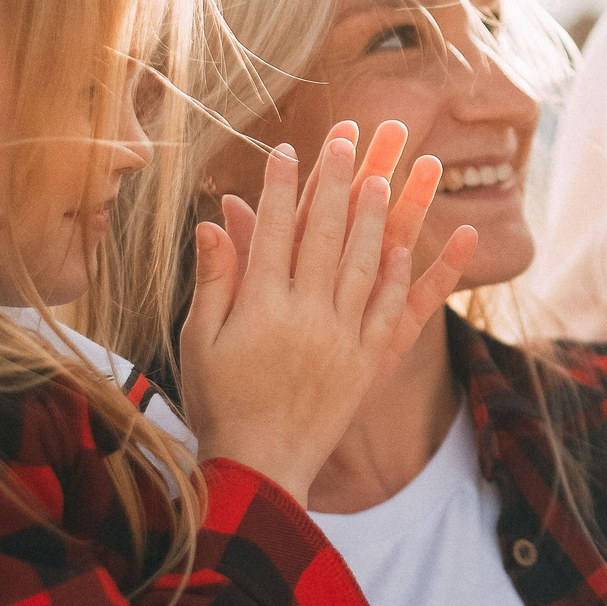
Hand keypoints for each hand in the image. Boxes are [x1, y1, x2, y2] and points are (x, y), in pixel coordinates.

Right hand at [177, 119, 477, 498]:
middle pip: (324, 235)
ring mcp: (340, 338)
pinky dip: (399, 276)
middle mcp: (305, 315)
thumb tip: (212, 222)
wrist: (259, 468)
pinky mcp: (365, 363)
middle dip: (336, 181)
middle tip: (347, 137)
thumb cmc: (219, 403)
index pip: (271, 231)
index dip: (278, 187)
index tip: (285, 149)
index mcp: (259, 307)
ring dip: (375, 216)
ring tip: (385, 175)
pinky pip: (390, 311)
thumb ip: (213, 280)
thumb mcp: (200, 342)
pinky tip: (405, 246)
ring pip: (363, 264)